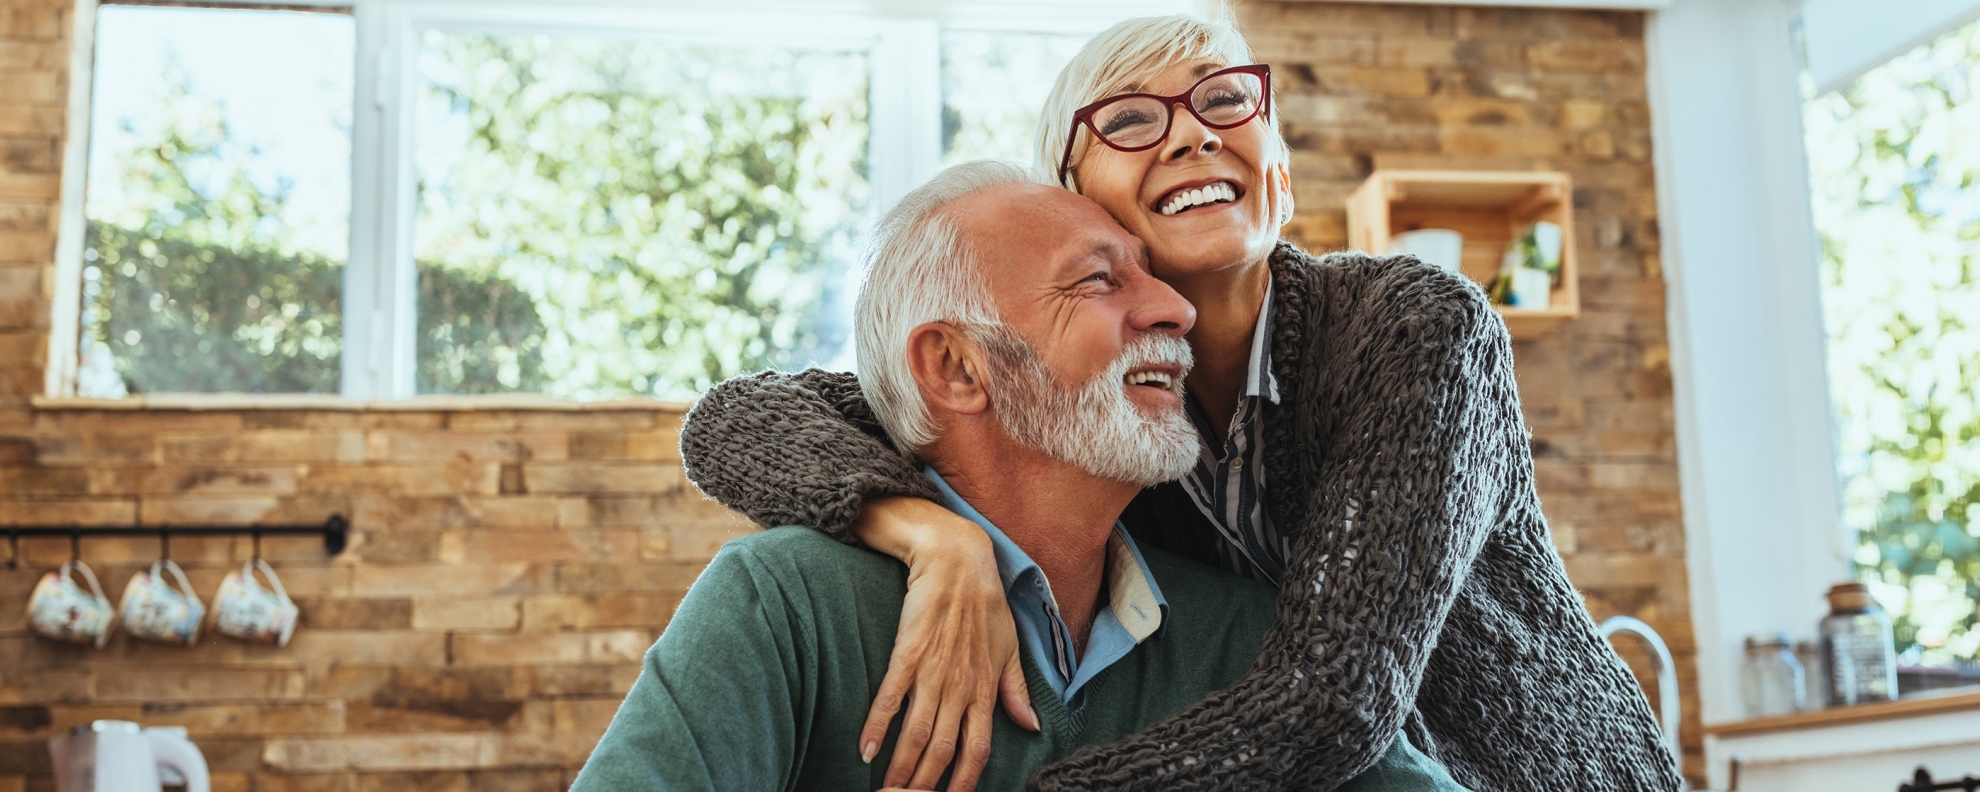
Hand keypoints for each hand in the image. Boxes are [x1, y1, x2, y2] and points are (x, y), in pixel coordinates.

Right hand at [854, 497, 1039, 790]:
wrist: (957, 557)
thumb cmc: (986, 601)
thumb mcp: (1010, 647)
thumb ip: (1016, 691)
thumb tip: (1031, 726)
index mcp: (987, 688)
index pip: (978, 750)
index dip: (963, 782)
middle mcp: (962, 686)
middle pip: (942, 750)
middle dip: (924, 786)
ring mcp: (934, 670)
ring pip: (917, 733)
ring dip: (901, 768)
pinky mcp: (908, 651)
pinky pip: (891, 697)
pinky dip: (877, 726)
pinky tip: (865, 751)